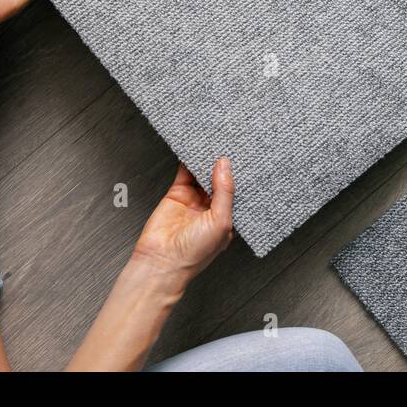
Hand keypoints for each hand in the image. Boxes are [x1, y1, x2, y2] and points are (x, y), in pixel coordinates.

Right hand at [132, 159, 234, 287]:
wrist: (162, 260)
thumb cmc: (194, 253)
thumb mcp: (220, 221)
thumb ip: (224, 192)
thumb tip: (225, 166)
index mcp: (226, 218)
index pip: (235, 192)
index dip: (239, 176)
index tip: (244, 159)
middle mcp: (211, 208)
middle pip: (219, 180)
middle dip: (223, 166)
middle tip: (230, 147)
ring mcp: (194, 200)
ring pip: (203, 174)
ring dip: (207, 161)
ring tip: (214, 145)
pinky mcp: (177, 194)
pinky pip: (185, 174)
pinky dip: (189, 162)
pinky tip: (195, 151)